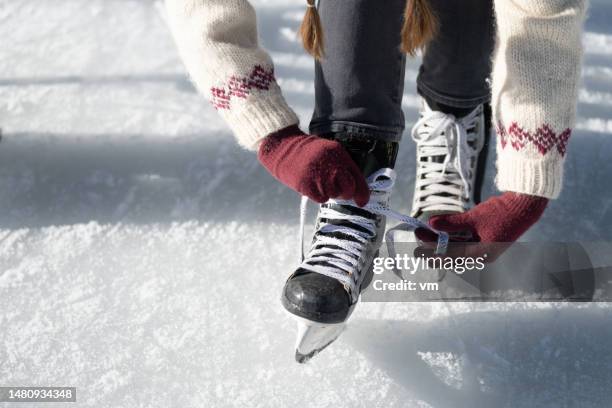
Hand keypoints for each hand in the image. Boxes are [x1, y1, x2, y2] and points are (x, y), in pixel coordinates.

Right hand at [258, 125, 369, 205]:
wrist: (282, 147)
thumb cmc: (307, 152)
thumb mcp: (328, 151)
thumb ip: (342, 166)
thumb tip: (355, 189)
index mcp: (339, 153)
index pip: (357, 177)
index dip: (362, 193)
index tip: (362, 201)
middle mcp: (331, 165)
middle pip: (348, 190)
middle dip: (345, 193)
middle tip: (336, 188)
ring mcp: (318, 176)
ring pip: (334, 195)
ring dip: (329, 192)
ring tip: (318, 181)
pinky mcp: (307, 185)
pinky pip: (321, 199)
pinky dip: (318, 196)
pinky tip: (311, 185)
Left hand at [416, 192, 547, 259]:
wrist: (524, 205)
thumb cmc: (502, 213)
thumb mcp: (473, 218)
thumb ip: (452, 222)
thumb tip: (431, 223)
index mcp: (481, 255)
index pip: (451, 258)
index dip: (432, 253)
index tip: (418, 249)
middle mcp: (481, 254)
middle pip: (451, 253)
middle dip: (433, 245)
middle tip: (417, 236)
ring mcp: (483, 247)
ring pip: (456, 246)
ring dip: (440, 239)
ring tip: (424, 232)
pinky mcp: (483, 238)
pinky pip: (463, 240)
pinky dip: (451, 235)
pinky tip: (439, 229)